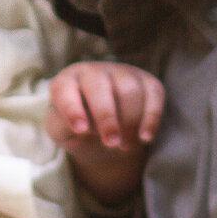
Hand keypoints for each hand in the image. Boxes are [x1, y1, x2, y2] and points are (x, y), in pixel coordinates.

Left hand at [45, 61, 163, 206]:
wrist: (106, 132)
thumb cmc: (80, 129)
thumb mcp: (63, 132)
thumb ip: (64, 126)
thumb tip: (84, 126)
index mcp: (66, 82)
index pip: (65, 89)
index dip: (73, 108)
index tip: (81, 130)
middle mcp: (93, 72)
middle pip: (99, 87)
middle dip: (106, 117)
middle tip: (111, 143)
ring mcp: (121, 73)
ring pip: (129, 90)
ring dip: (129, 121)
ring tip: (125, 146)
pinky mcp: (147, 82)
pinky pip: (153, 94)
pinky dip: (151, 117)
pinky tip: (145, 137)